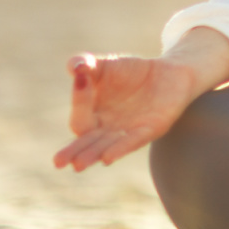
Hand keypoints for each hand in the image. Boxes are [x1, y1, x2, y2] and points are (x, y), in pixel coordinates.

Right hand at [54, 26, 228, 171]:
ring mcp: (128, 132)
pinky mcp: (150, 130)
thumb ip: (86, 64)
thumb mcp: (107, 64)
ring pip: (106, 146)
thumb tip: (76, 66)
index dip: (79, 97)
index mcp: (93, 115)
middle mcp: (107, 129)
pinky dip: (121, 148)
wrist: (170, 71)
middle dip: (73, 151)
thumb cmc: (132, 72)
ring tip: (78, 165)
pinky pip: (133, 141)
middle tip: (58, 162)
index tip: (82, 76)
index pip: (80, 114)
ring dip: (93, 154)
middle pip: (87, 142)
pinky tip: (107, 158)